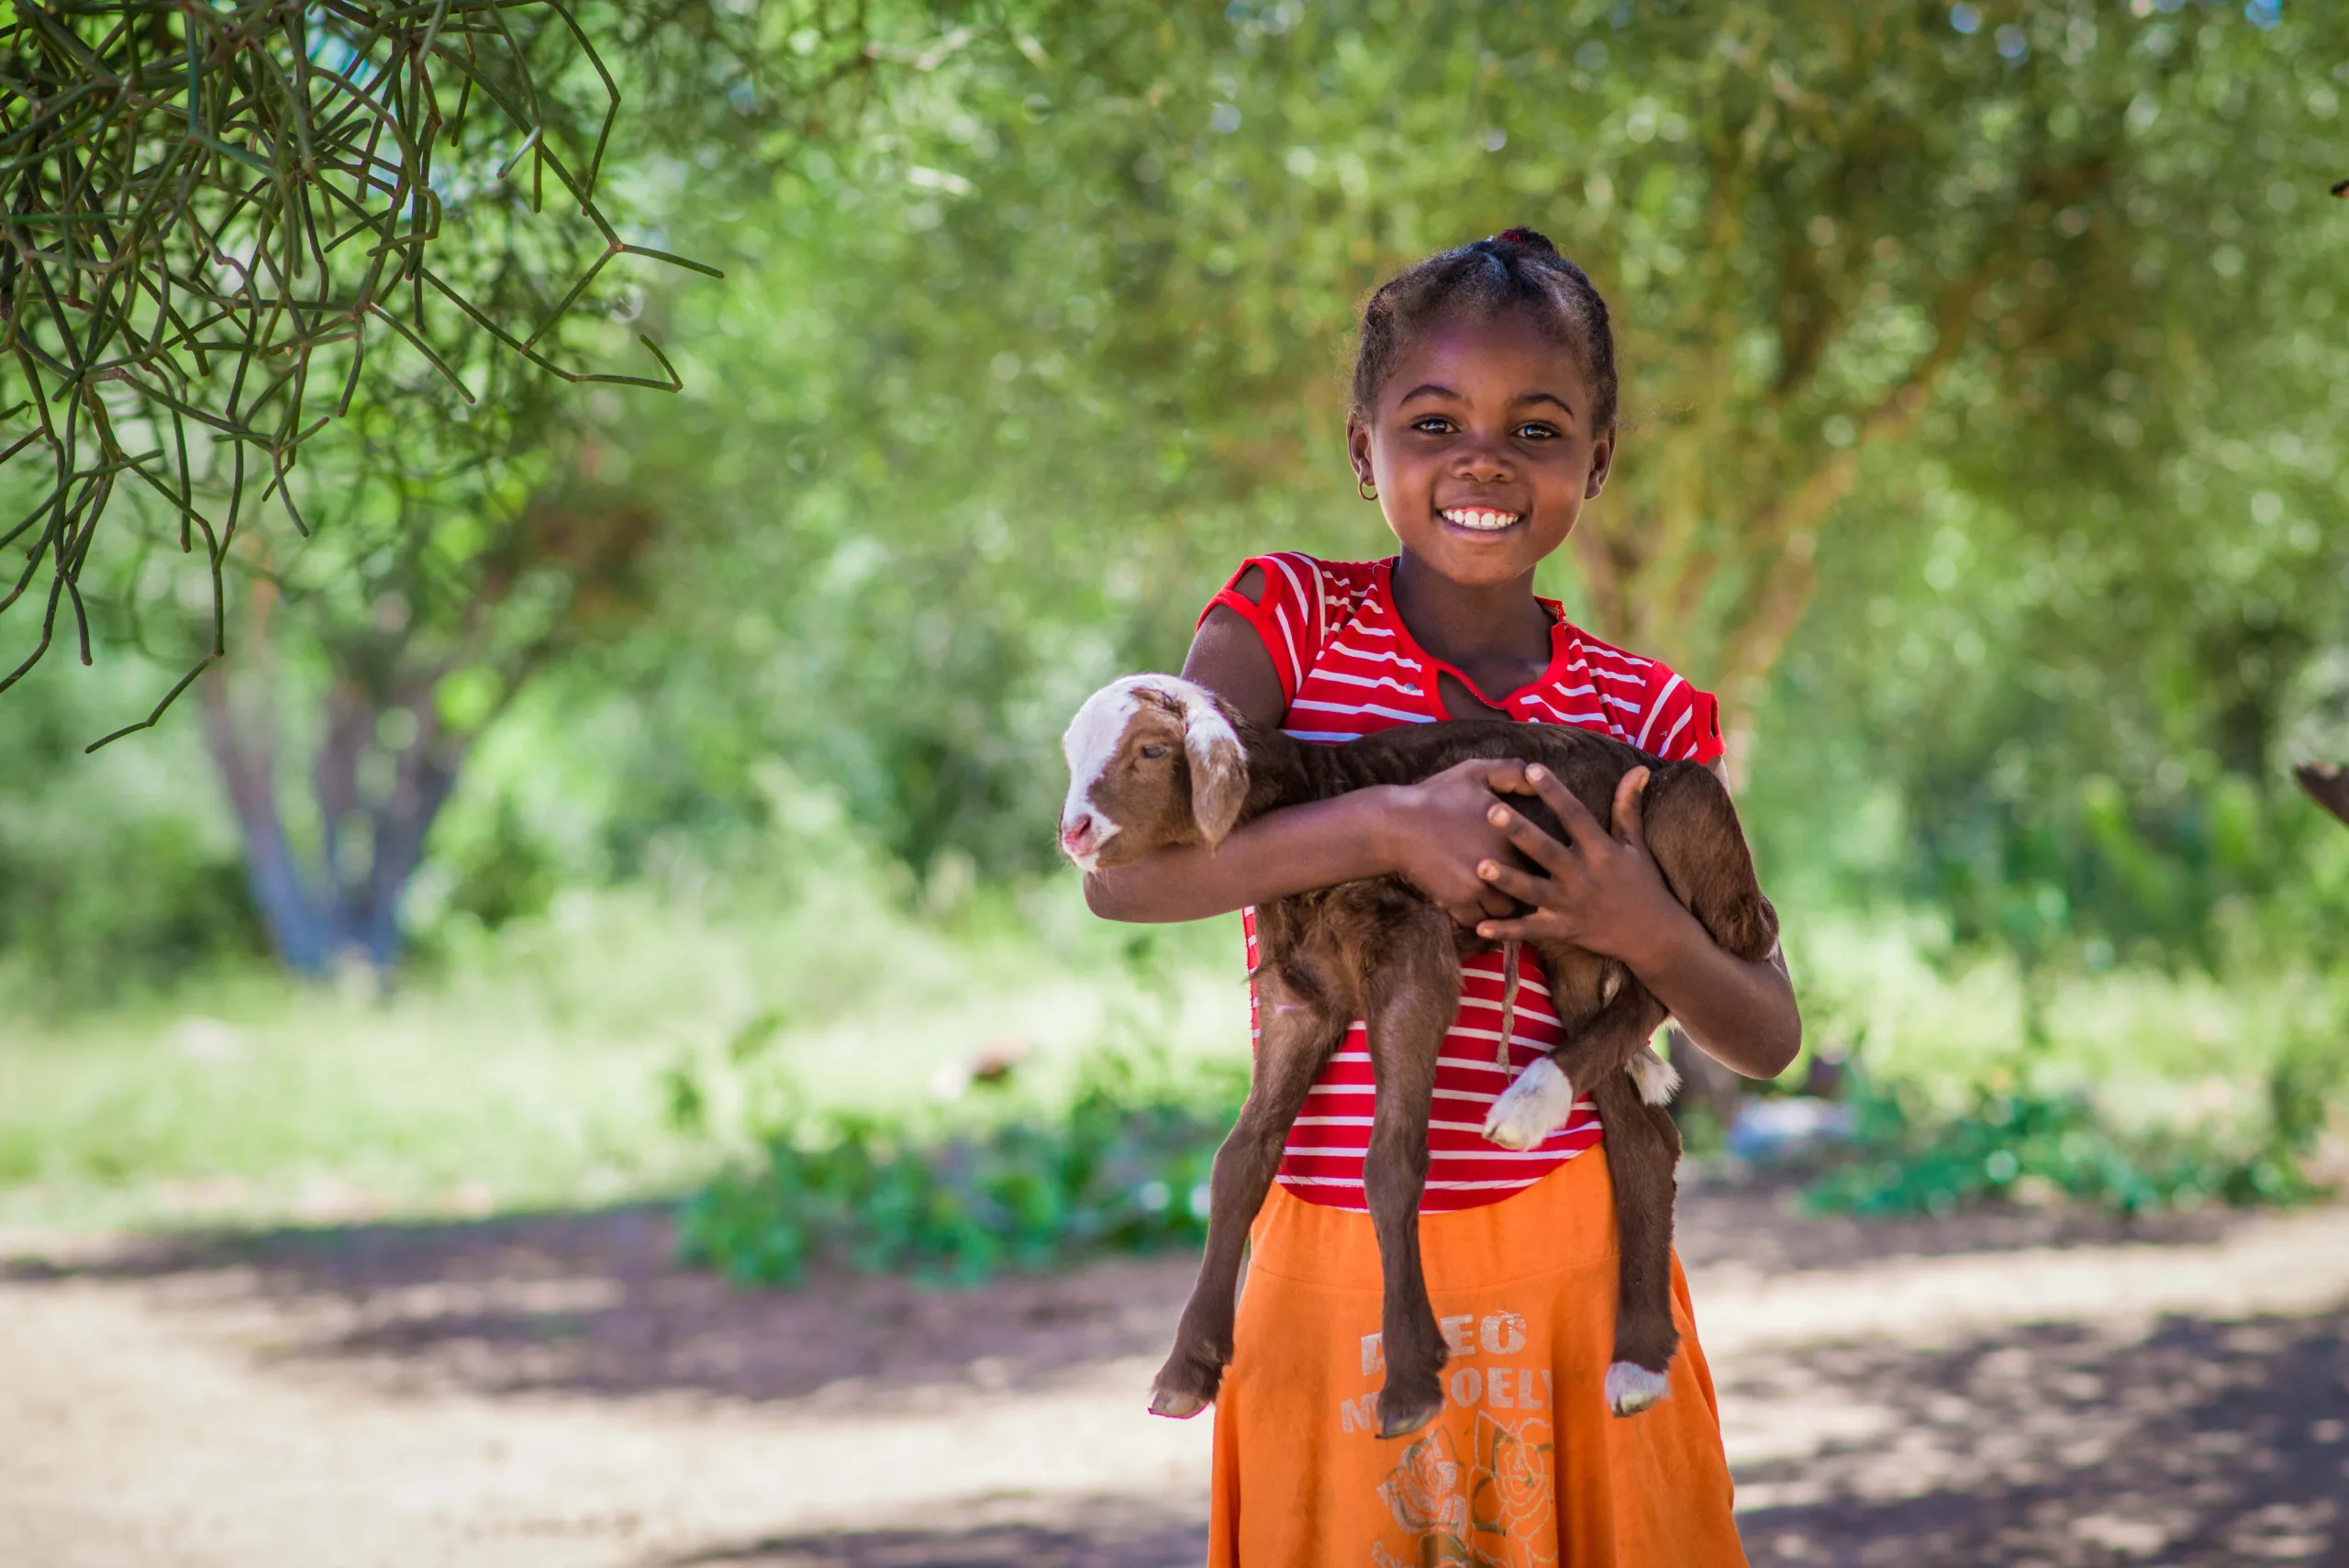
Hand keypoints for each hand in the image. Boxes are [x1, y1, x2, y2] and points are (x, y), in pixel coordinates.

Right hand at [1374, 760, 1533, 928]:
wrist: (1396, 825)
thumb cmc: (1436, 796)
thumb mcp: (1476, 772)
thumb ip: (1512, 772)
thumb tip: (1538, 778)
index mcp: (1511, 835)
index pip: (1543, 857)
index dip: (1539, 858)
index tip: (1535, 857)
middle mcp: (1501, 865)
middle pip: (1530, 889)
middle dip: (1527, 887)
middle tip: (1524, 883)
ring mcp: (1479, 888)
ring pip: (1505, 910)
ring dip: (1502, 903)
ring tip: (1498, 895)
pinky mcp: (1457, 903)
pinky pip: (1478, 921)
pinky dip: (1478, 916)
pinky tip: (1475, 904)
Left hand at [1470, 764, 1699, 969]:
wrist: (1653, 935)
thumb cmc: (1643, 883)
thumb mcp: (1636, 844)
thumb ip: (1628, 806)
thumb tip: (1638, 768)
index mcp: (1600, 850)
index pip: (1575, 815)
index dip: (1554, 791)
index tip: (1532, 768)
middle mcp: (1582, 875)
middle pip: (1546, 850)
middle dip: (1519, 832)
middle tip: (1491, 812)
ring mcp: (1570, 904)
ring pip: (1533, 890)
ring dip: (1507, 880)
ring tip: (1480, 867)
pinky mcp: (1563, 929)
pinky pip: (1530, 930)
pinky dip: (1507, 931)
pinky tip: (1480, 926)